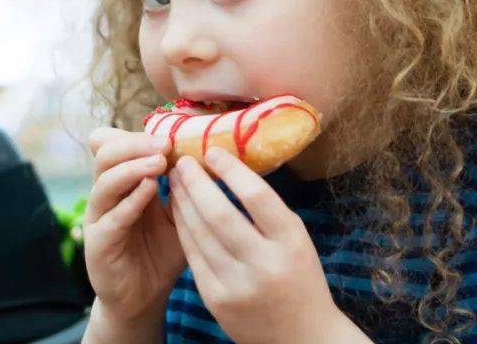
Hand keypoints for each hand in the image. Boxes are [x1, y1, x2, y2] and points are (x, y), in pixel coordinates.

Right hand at [83, 127, 185, 324]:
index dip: (137, 134)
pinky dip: (130, 200)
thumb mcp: (178, 213)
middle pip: (106, 154)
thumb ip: (184, 187)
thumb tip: (207, 154)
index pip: (116, 144)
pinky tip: (150, 190)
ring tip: (159, 161)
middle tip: (166, 143)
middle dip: (135, 143)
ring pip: (104, 181)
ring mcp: (99, 218)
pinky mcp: (98, 244)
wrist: (145, 297)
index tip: (171, 134)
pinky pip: (111, 217)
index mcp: (123, 182)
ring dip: (132, 167)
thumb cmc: (163, 252)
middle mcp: (107, 195)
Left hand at [168, 147, 342, 343]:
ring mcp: (237, 285)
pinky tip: (178, 210)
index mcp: (291, 242)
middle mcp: (264, 264)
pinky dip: (183, 228)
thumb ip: (268, 211)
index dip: (231, 170)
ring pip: (199, 233)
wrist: (300, 337)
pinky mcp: (216, 300)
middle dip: (196, 182)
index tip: (213, 150)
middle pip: (220, 213)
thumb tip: (231, 168)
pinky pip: (192, 256)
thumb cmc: (300, 277)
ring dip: (183, 202)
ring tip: (176, 180)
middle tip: (184, 161)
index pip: (257, 196)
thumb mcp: (296, 239)